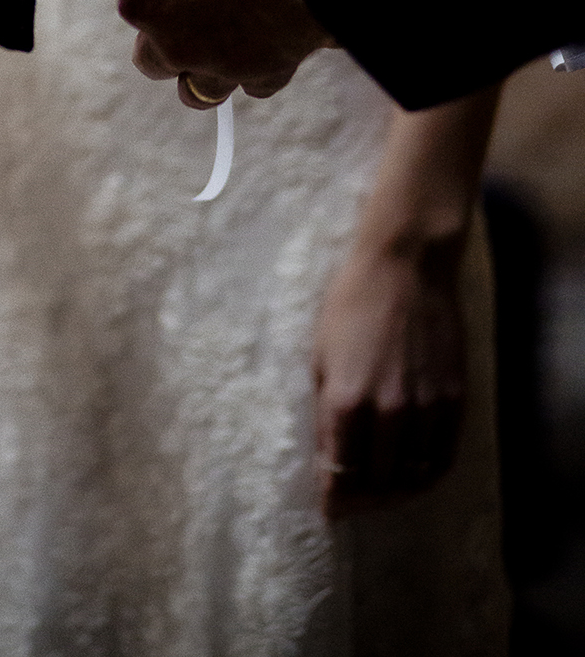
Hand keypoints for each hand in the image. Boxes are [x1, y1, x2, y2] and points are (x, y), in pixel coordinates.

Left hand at [114, 0, 331, 102]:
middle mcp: (168, 35)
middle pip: (153, 58)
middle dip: (172, 38)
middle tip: (204, 8)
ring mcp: (217, 60)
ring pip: (199, 89)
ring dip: (210, 68)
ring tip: (238, 37)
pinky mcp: (268, 71)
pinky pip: (257, 84)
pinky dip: (265, 66)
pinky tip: (280, 37)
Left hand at [313, 242, 465, 519]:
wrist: (406, 266)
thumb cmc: (351, 302)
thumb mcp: (320, 355)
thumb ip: (325, 411)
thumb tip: (329, 457)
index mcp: (344, 401)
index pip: (339, 475)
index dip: (334, 500)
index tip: (331, 509)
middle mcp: (386, 413)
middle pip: (377, 484)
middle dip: (363, 500)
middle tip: (355, 501)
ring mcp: (424, 409)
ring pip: (413, 478)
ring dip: (397, 493)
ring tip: (385, 490)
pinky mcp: (454, 400)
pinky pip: (444, 457)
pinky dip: (429, 475)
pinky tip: (417, 472)